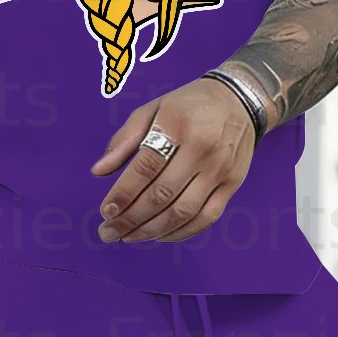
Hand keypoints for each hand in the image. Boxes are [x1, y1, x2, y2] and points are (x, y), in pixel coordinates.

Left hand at [92, 79, 255, 243]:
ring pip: (183, 212)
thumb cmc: (188, 106)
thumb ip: (124, 140)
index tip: (106, 211)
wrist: (239, 100)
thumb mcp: (152, 109)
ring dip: (152, 230)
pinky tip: (159, 235)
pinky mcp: (232, 184)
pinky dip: (181, 232)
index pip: (146, 167)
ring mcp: (219, 169)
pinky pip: (206, 217)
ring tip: (129, 236)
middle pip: (162, 194)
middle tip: (109, 232)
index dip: (124, 193)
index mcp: (177, 126)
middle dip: (131, 219)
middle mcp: (201, 149)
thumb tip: (98, 172)